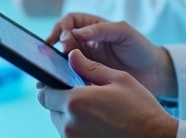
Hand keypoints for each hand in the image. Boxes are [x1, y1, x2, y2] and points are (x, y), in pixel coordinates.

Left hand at [38, 49, 177, 137]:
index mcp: (76, 102)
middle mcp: (70, 124)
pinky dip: (79, 128)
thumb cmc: (140, 108)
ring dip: (71, 115)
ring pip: (60, 123)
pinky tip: (98, 124)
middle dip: (63, 100)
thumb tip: (71, 55)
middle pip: (51, 109)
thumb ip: (90, 67)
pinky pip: (70, 135)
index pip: (45, 93)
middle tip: (86, 97)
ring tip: (96, 111)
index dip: (52, 86)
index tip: (63, 83)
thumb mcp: (118, 79)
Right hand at [43, 14, 176, 98]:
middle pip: (62, 40)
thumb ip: (102, 30)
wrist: (153, 74)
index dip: (60, 28)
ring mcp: (85, 60)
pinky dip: (63, 78)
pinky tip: (59, 84)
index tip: (58, 39)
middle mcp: (85, 42)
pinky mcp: (87, 76)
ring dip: (55, 64)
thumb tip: (78, 32)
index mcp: (93, 27)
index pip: (69, 22)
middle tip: (59, 55)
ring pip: (63, 59)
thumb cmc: (140, 48)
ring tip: (51, 72)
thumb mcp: (124, 33)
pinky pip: (70, 75)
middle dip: (56, 46)